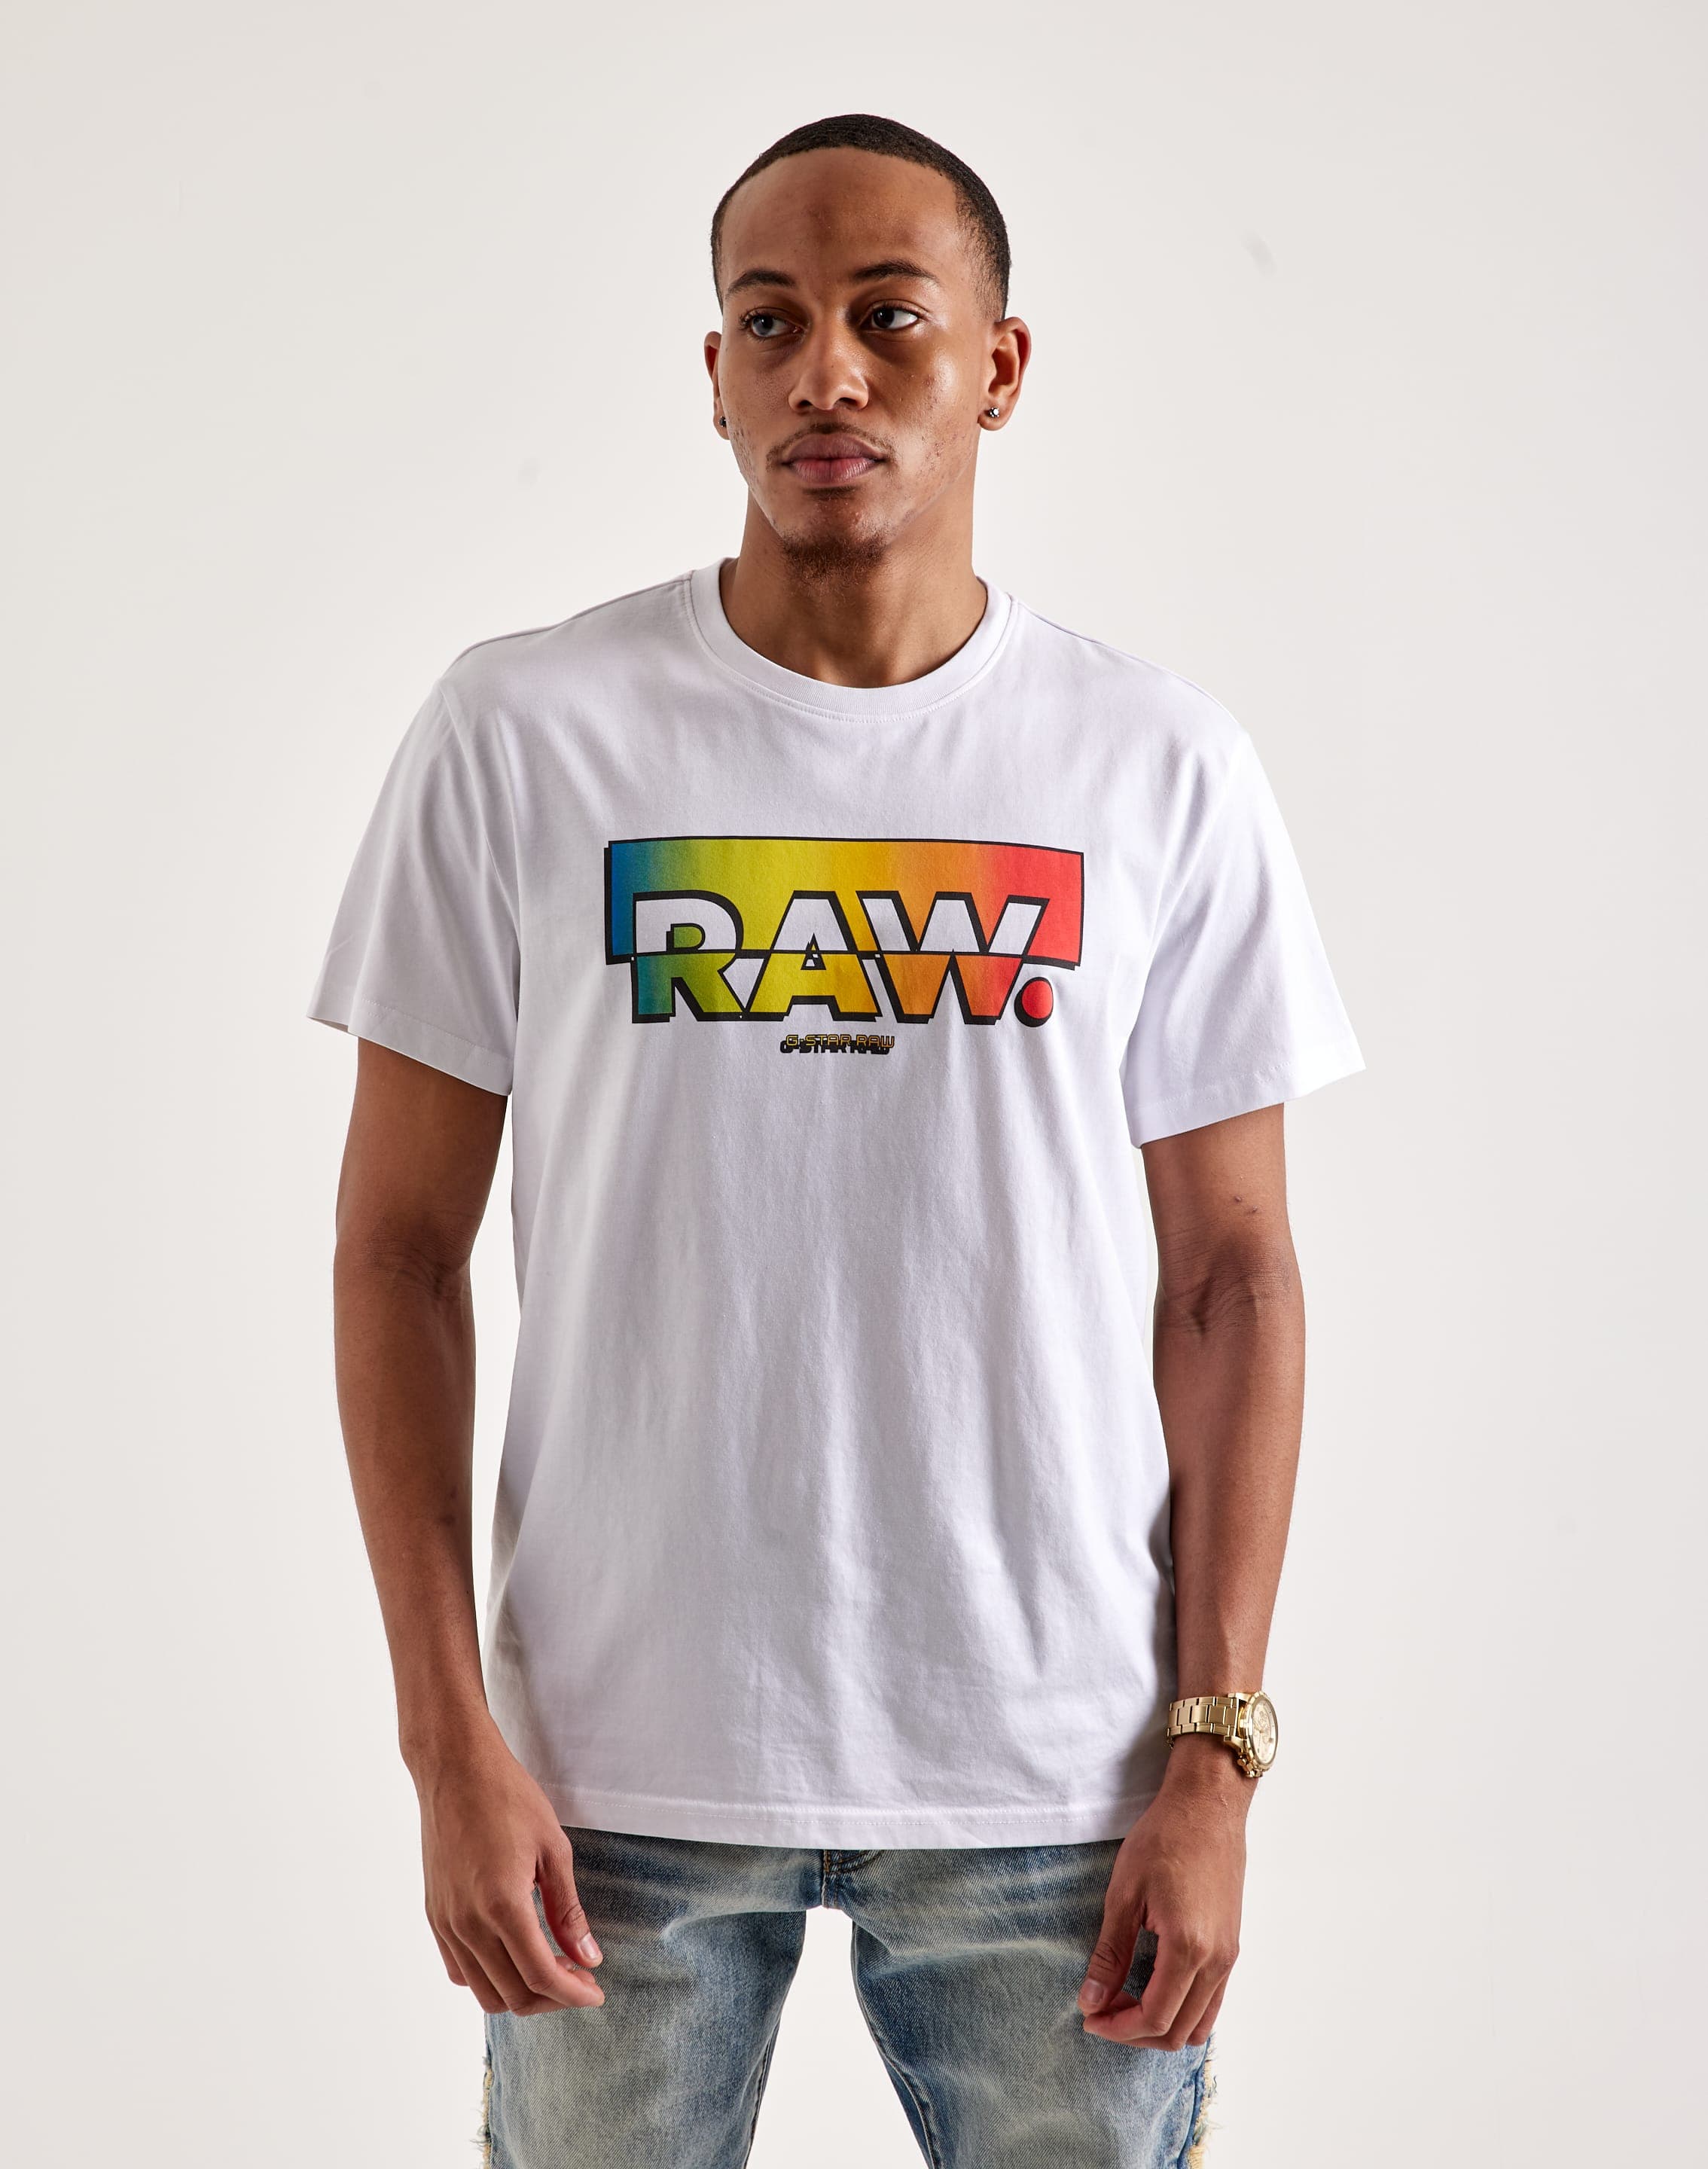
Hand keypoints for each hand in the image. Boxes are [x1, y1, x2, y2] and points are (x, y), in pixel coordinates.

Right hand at [414, 1723, 605, 2015]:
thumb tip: (589, 1958)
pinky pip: (459, 1969)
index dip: (573, 1994)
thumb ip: (568, 1911)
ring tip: (551, 1966)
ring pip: (483, 1991)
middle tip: (580, 1976)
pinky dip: (489, 1977)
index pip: (540, 1976)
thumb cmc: (509, 1798)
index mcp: (502, 1905)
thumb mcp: (554, 1849)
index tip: (596, 1993)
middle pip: (512, 1995)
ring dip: (521, 1991)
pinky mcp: (434, 1915)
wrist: (455, 1768)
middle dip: (552, 1998)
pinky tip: (514, 1952)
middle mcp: (468, 1923)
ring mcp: (446, 1922)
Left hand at [1076, 1737, 1249, 2046]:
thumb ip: (1110, 1954)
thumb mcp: (1124, 1894)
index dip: (1118, 2028)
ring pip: (1199, 2023)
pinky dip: (1183, 2010)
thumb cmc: (1164, 1839)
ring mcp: (1229, 1956)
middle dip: (1136, 2032)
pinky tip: (1152, 1988)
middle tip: (1102, 2010)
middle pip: (1178, 2031)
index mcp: (1188, 1948)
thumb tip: (1091, 2001)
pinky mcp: (1232, 1946)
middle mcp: (1216, 1961)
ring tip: (1124, 2002)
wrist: (1207, 1807)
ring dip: (1161, 2025)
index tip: (1090, 2017)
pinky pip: (1212, 2001)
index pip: (1155, 2017)